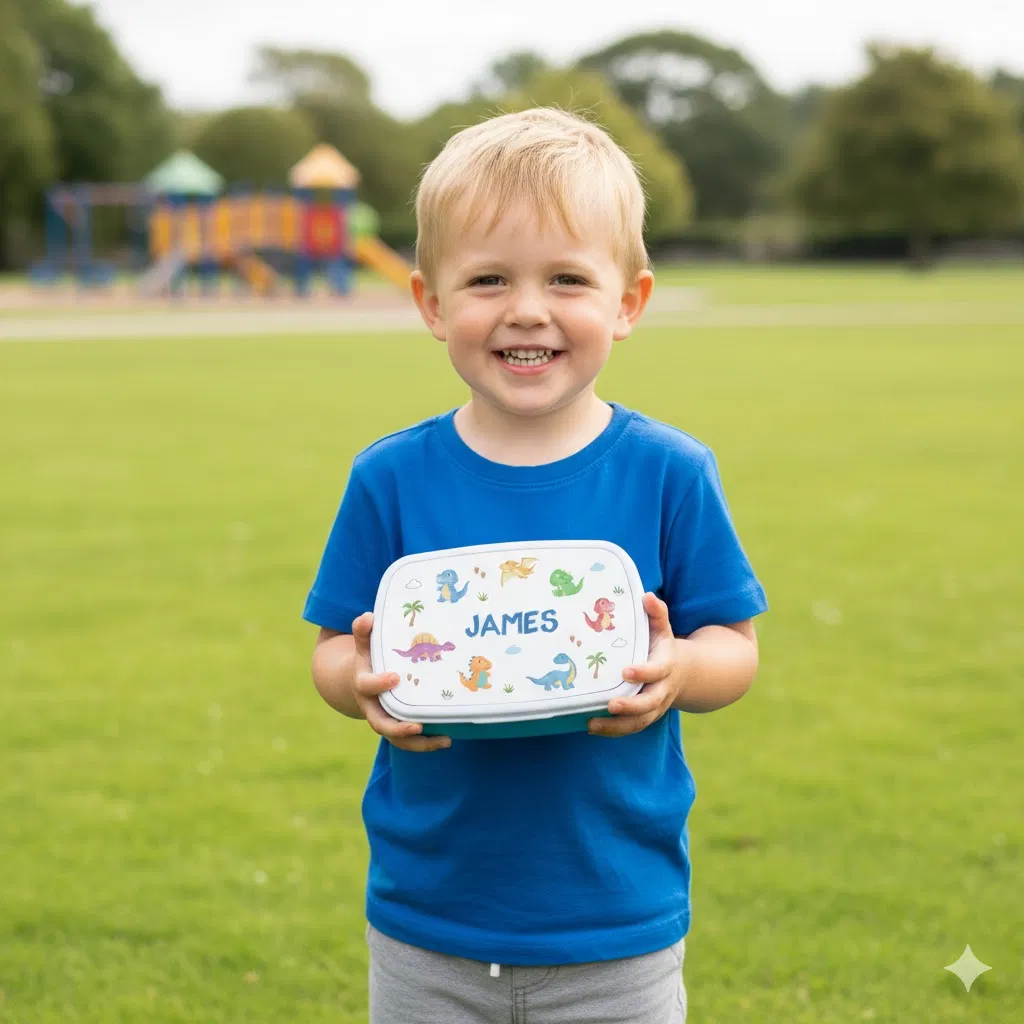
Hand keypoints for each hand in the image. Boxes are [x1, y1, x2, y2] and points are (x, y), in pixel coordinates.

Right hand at [350, 612, 450, 751]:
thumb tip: (368, 617)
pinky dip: (427, 743)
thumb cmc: (369, 659)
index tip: (395, 677)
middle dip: (399, 728)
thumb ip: (364, 632)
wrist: (361, 681)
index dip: (379, 683)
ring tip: (445, 740)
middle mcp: (372, 707)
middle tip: (418, 726)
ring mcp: (385, 720)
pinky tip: (447, 739)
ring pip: (398, 739)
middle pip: (381, 724)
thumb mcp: (364, 644)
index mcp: (363, 685)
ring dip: (420, 743)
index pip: (367, 686)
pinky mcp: (398, 727)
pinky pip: (410, 741)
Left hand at [588, 592, 688, 737]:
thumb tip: (647, 596)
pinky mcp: (646, 716)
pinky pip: (632, 727)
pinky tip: (592, 726)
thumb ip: (657, 613)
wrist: (684, 673)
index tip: (626, 672)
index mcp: (667, 665)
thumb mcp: (663, 628)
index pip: (658, 671)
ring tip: (592, 724)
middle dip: (631, 706)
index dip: (644, 672)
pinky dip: (614, 730)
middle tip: (611, 705)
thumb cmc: (663, 646)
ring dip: (617, 725)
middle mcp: (662, 689)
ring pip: (640, 721)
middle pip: (650, 703)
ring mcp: (655, 706)